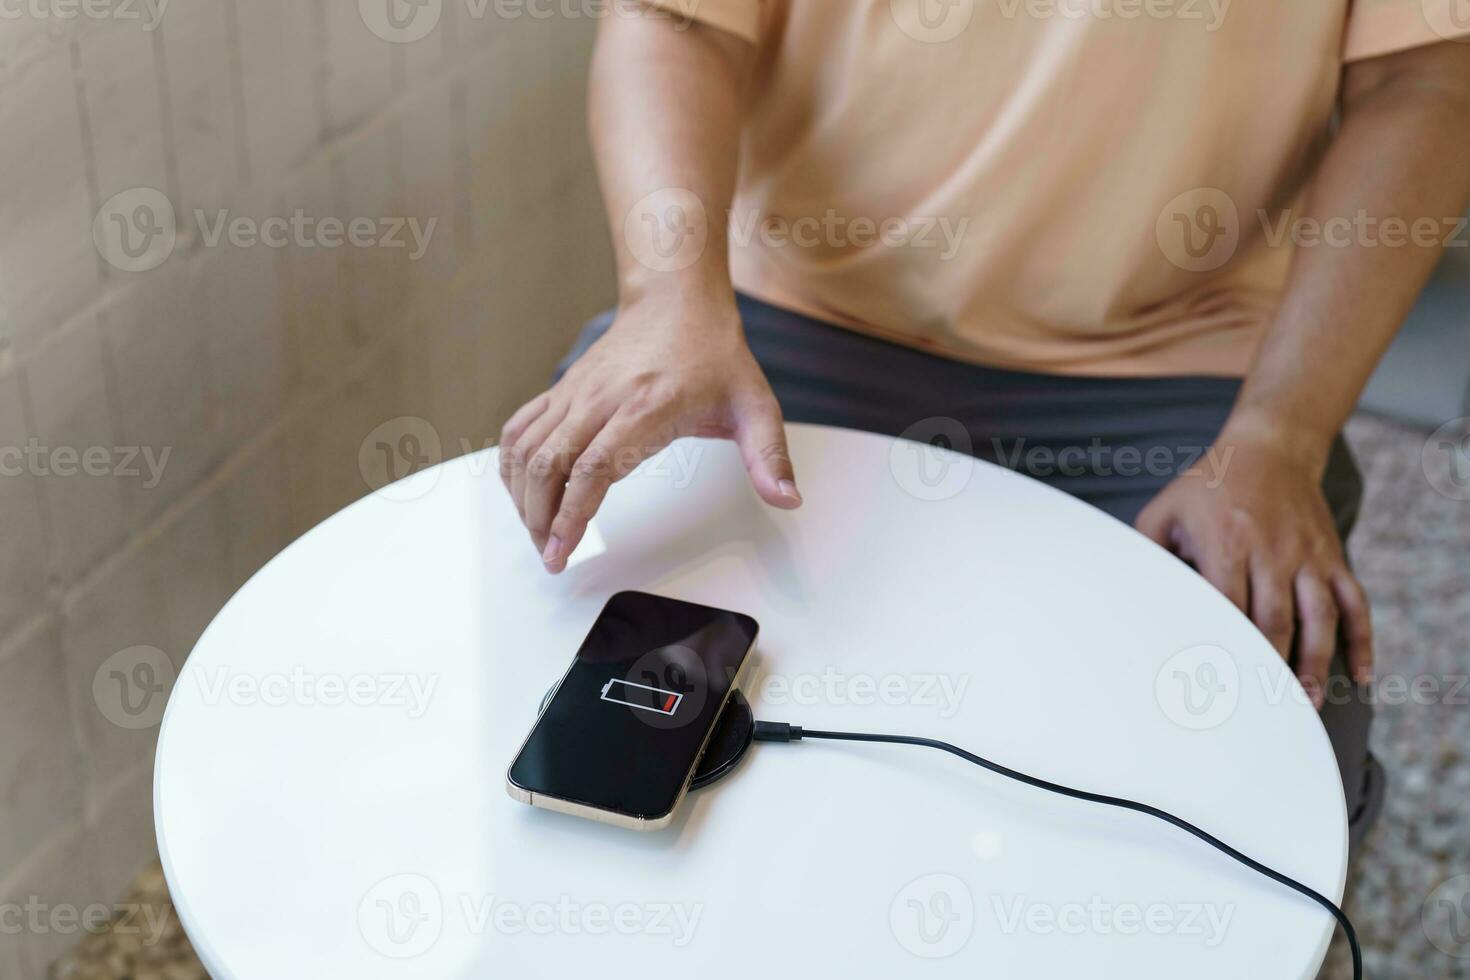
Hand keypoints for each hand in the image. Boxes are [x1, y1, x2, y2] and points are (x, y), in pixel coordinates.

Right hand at [499, 297, 801, 573]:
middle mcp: (600, 400)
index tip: (561, 551)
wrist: (677, 300)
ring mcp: (575, 394)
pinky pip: (519, 429)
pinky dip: (510, 465)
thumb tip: (787, 498)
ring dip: (522, 498)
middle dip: (540, 519)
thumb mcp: (755, 405)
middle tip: (550, 555)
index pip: (592, 469)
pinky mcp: (561, 391)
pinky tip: (520, 493)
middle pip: (547, 466)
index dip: (570, 516)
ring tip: (538, 534)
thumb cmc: (713, 354)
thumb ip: (769, 456)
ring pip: (526, 450)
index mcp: (645, 408)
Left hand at [1135, 429, 1371, 708]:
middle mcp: (1272, 552)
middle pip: (1275, 621)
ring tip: (1306, 702)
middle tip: (1260, 710)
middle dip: (1268, 668)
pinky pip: (1355, 602)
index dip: (1222, 647)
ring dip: (1315, 663)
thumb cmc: (1206, 485)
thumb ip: (1148, 554)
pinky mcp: (1332, 556)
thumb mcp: (1163, 511)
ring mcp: (1308, 555)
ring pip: (1320, 617)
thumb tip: (1130, 599)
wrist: (1269, 445)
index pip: (1226, 606)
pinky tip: (1359, 676)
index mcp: (1226, 544)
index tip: (1212, 683)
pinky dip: (1361, 641)